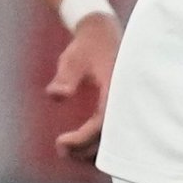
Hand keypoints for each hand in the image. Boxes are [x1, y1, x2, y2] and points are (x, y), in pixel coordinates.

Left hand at [45, 12, 120, 163]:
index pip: (103, 122)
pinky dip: (99, 143)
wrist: (102, 31)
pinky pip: (114, 131)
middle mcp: (125, 99)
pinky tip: (81, 146)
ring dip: (93, 150)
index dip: (83, 137)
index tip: (61, 142)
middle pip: (112, 136)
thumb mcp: (72, 59)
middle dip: (87, 149)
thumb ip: (65, 77)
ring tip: (68, 151)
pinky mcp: (121, 107)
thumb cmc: (86, 46)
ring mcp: (126, 104)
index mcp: (116, 87)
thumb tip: (56, 95)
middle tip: (62, 151)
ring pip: (115, 138)